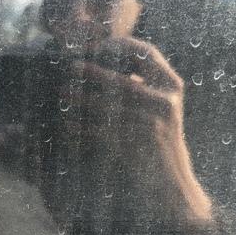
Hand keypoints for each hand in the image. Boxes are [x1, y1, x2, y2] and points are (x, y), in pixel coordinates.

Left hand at [76, 37, 212, 226]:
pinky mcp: (138, 146)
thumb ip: (143, 84)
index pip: (147, 53)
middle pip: (124, 79)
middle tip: (71, 66)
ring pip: (110, 105)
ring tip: (63, 92)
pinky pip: (103, 132)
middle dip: (94, 71)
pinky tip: (68, 124)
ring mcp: (153, 125)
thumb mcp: (161, 110)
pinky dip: (83, 126)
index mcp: (172, 87)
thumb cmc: (159, 145)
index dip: (119, 46)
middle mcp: (166, 102)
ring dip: (82, 97)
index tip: (96, 47)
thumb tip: (104, 60)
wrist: (172, 188)